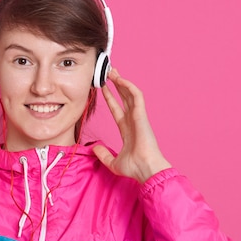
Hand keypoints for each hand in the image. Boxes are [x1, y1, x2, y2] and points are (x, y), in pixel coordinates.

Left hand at [93, 68, 171, 183]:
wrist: (146, 169)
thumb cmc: (135, 168)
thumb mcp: (113, 162)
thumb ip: (103, 155)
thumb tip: (94, 149)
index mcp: (127, 129)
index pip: (117, 109)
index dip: (110, 98)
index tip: (103, 88)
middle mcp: (133, 120)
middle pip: (124, 97)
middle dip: (117, 84)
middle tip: (109, 72)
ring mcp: (138, 117)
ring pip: (130, 94)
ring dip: (122, 81)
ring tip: (112, 71)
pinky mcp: (142, 115)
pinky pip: (136, 97)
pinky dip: (129, 87)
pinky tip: (120, 80)